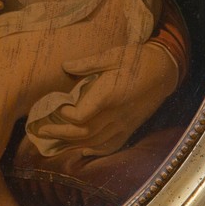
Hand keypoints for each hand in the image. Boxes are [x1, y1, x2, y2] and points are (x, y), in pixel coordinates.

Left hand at [33, 43, 177, 154]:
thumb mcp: (111, 55)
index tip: (54, 107)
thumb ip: (87, 64)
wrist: (165, 70)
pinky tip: (83, 151)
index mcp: (108, 96)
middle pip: (83, 133)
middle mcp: (115, 115)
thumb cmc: (137, 59)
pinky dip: (95, 150)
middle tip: (40, 131)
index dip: (63, 116)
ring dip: (71, 144)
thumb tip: (65, 66)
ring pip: (94, 142)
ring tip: (53, 141)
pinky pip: (111, 145)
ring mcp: (124, 124)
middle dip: (59, 134)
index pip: (80, 116)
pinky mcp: (130, 127)